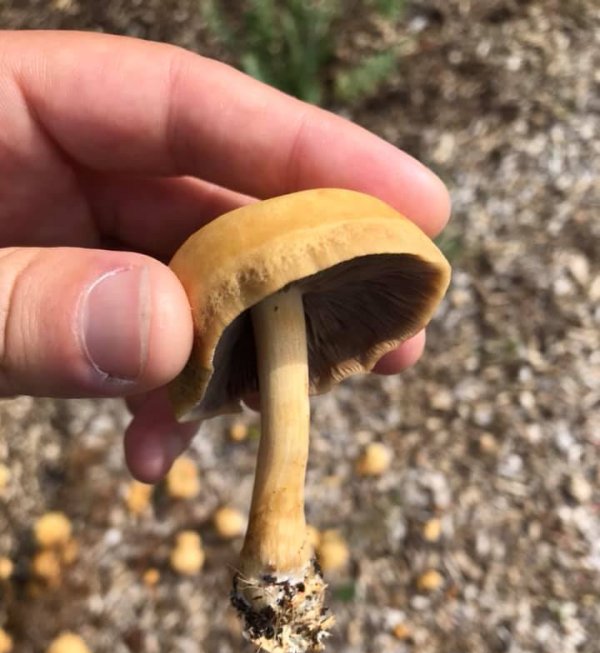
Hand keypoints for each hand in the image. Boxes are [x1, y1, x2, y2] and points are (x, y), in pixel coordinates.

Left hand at [0, 31, 449, 480]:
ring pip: (186, 285)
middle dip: (299, 277)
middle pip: (208, 203)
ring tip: (292, 411)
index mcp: (6, 106)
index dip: (306, 150)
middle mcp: (49, 164)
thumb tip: (168, 333)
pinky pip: (133, 343)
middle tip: (393, 334)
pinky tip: (160, 453)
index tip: (416, 206)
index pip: (185, 106)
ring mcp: (54, 239)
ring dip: (237, 359)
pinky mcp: (54, 302)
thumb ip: (22, 305)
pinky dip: (158, 401)